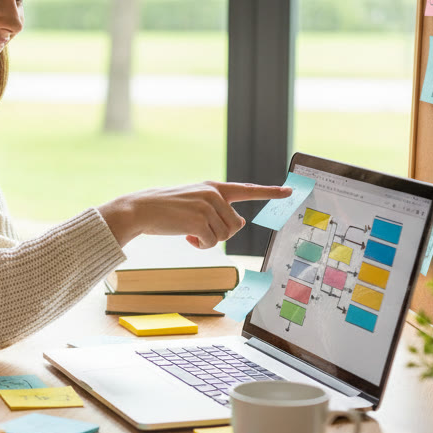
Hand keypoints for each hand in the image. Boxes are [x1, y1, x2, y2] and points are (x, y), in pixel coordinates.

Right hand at [98, 181, 292, 247]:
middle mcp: (213, 193)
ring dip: (207, 240)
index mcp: (213, 187)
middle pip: (236, 226)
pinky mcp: (199, 219)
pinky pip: (211, 243)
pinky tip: (186, 237)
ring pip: (224, 236)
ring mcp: (207, 205)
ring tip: (189, 231)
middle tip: (199, 231)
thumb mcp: (194, 201)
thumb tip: (240, 224)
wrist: (140, 209)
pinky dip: (200, 246)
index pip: (248, 189)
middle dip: (220, 234)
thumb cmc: (166, 210)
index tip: (291, 191)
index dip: (271, 192)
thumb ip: (217, 208)